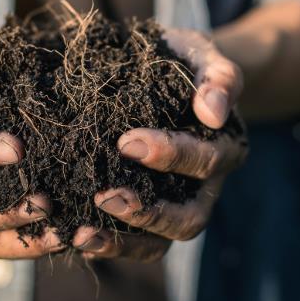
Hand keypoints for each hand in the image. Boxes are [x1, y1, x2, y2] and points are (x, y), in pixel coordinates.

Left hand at [78, 28, 247, 260]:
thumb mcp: (200, 54)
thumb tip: (214, 113)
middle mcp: (204, 187)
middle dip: (147, 212)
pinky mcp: (146, 216)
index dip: (170, 156)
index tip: (126, 142)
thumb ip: (217, 76)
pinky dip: (107, 245)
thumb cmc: (181, 60)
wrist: (163, 69)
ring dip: (122, 242)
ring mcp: (176, 206)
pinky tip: (74, 239)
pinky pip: (133, 244)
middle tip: (104, 196)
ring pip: (160, 243)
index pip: (205, 161)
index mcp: (224, 148)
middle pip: (189, 218)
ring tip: (82, 234)